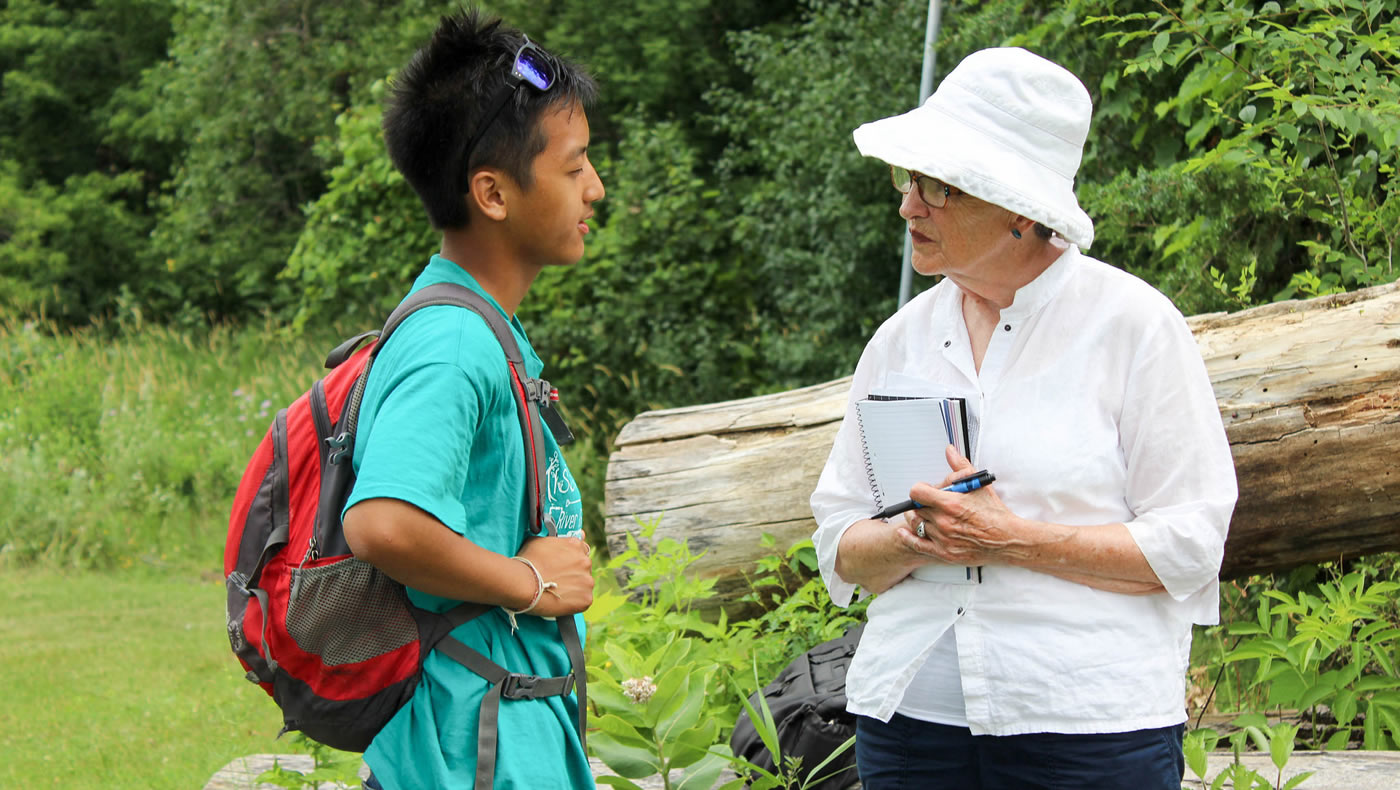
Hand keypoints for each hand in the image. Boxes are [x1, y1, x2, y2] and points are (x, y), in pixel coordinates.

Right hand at [515, 536, 593, 615]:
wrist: (524, 584)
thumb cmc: (528, 562)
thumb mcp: (538, 541)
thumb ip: (555, 540)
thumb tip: (566, 538)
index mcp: (575, 545)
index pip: (581, 550)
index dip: (571, 558)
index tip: (564, 565)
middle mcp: (585, 561)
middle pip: (583, 568)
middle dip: (574, 573)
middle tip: (558, 580)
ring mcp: (587, 580)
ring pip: (584, 584)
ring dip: (575, 588)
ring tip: (557, 592)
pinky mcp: (586, 598)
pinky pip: (583, 600)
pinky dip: (574, 603)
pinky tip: (561, 602)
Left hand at [897, 445, 1034, 565]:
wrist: (1008, 539)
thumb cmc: (995, 514)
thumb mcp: (979, 486)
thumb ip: (960, 467)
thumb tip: (950, 452)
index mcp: (951, 504)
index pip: (917, 493)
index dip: (920, 489)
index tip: (926, 490)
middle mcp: (944, 522)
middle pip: (917, 508)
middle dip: (922, 503)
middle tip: (931, 502)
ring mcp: (943, 539)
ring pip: (916, 524)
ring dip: (918, 517)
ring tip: (925, 514)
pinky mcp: (944, 553)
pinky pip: (917, 544)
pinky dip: (908, 536)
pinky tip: (904, 531)